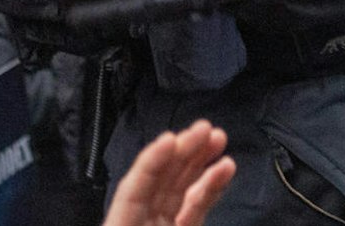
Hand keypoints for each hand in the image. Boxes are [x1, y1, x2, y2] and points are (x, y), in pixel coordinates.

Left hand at [103, 121, 234, 225]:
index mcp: (120, 225)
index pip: (134, 188)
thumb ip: (141, 205)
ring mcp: (160, 225)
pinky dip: (210, 188)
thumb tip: (150, 217)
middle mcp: (139, 220)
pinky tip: (224, 168)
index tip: (171, 139)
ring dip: (200, 161)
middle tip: (205, 127)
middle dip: (183, 151)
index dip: (151, 162)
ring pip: (181, 189)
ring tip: (219, 138)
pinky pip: (195, 207)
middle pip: (160, 180)